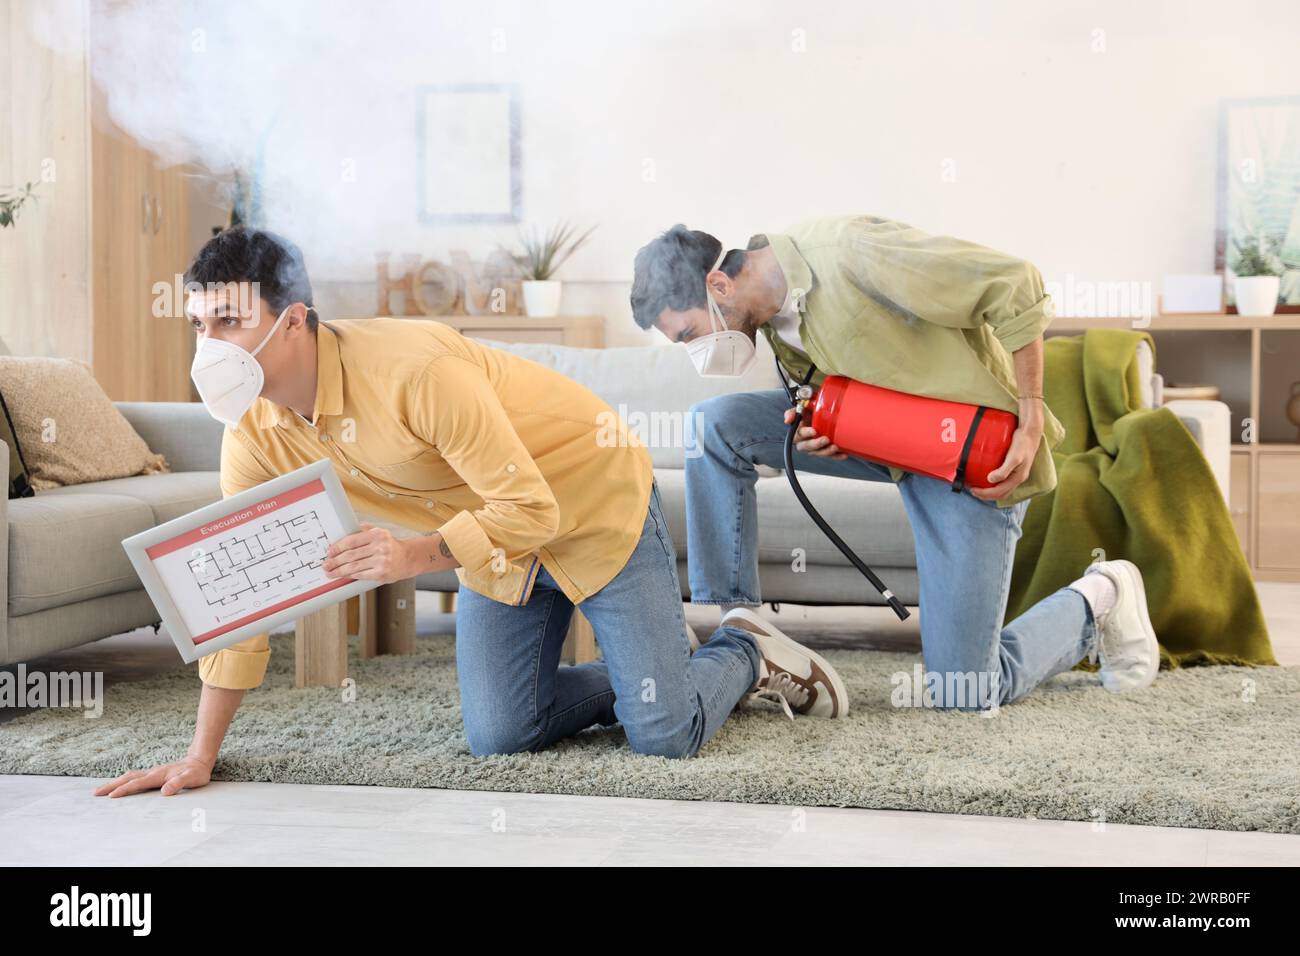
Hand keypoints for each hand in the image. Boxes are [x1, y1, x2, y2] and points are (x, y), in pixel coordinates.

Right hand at [92, 756, 212, 797]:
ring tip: (100, 790)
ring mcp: (151, 773)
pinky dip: (122, 781)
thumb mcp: (191, 779)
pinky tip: (118, 785)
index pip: (138, 783)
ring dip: (114, 783)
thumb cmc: (196, 772)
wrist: (199, 760)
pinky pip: (134, 778)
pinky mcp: (153, 775)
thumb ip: (178, 783)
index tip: (111, 796)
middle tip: (95, 793)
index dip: (125, 790)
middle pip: (128, 778)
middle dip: (111, 785)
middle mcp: (152, 772)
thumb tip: (164, 792)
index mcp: (159, 775)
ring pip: (129, 777)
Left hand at [322, 523, 415, 583]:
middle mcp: (380, 547)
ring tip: (330, 572)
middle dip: (335, 560)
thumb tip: (343, 532)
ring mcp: (382, 561)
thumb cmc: (390, 546)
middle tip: (326, 564)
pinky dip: (349, 576)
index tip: (329, 551)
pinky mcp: (382, 574)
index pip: (352, 540)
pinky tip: (342, 576)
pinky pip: (361, 575)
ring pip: (354, 566)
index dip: (338, 547)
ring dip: (339, 570)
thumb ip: (364, 530)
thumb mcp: (380, 533)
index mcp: (378, 534)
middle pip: (351, 555)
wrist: (408, 558)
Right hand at [783, 408, 847, 459]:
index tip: (814, 431)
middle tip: (826, 439)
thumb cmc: (812, 410)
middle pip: (807, 446)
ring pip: (818, 453)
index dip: (805, 433)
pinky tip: (843, 454)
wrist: (824, 414)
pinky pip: (829, 456)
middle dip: (816, 444)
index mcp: (798, 431)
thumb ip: (794, 411)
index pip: (798, 434)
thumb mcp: (803, 407)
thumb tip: (787, 420)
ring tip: (835, 447)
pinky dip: (836, 456)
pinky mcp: (824, 450)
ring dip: (826, 451)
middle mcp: (804, 441)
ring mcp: (814, 447)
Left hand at [970, 421, 1040, 500]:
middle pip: (1001, 494)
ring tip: (979, 487)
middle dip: (986, 495)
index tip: (973, 490)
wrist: (1030, 434)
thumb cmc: (1022, 444)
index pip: (999, 492)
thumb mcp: (1013, 458)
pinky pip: (1003, 482)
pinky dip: (994, 484)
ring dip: (990, 492)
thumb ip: (1004, 470)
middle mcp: (1017, 479)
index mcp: (1018, 478)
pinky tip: (986, 478)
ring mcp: (1016, 475)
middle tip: (973, 491)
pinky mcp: (1014, 469)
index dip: (985, 494)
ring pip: (1002, 489)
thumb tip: (990, 479)